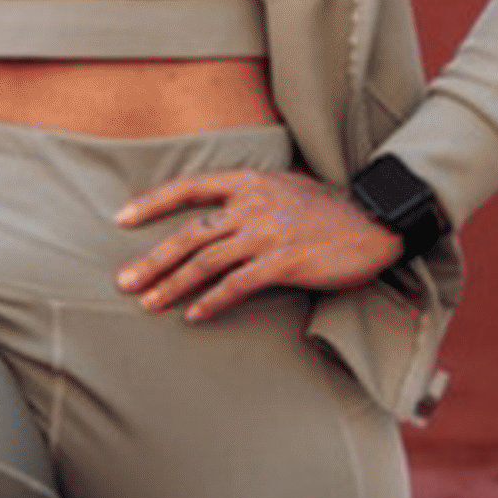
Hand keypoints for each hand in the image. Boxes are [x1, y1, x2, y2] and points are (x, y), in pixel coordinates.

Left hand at [111, 168, 405, 322]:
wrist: (376, 221)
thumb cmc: (331, 209)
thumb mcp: (285, 187)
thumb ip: (249, 197)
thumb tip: (217, 217)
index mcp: (249, 181)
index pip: (188, 186)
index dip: (151, 203)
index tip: (121, 219)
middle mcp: (251, 205)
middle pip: (188, 233)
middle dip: (151, 259)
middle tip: (122, 282)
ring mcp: (266, 234)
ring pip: (205, 262)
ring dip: (172, 285)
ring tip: (148, 304)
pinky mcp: (283, 263)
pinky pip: (236, 286)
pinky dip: (211, 302)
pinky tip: (193, 316)